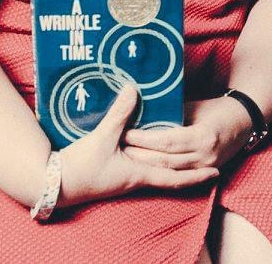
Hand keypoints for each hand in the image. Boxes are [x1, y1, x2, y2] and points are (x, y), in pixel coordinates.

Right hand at [56, 84, 219, 208]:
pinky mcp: (113, 175)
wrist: (56, 183)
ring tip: (185, 156)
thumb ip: (120, 113)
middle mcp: (135, 180)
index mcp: (139, 174)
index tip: (215, 173)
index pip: (174, 178)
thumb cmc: (83, 166)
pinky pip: (141, 170)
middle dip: (189, 172)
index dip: (196, 176)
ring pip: (156, 174)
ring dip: (171, 167)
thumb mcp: (104, 137)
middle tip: (207, 163)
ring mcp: (124, 180)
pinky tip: (149, 152)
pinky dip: (152, 162)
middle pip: (169, 178)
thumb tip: (134, 88)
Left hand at [121, 95, 253, 170]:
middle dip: (140, 155)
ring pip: (170, 171)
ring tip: (126, 158)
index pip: (167, 141)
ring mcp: (206, 167)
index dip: (145, 139)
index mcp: (202, 136)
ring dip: (147, 166)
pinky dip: (161, 172)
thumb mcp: (194, 105)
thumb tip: (144, 106)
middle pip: (166, 160)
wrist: (244, 121)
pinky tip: (145, 168)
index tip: (126, 132)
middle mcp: (205, 155)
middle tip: (119, 146)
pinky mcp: (205, 172)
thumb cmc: (217, 108)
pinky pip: (179, 175)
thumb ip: (171, 111)